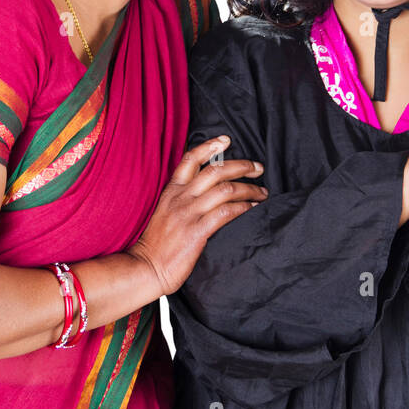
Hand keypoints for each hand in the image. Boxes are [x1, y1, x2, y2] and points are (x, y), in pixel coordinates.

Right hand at [127, 136, 266, 295]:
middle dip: (241, 165)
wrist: (145, 268)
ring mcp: (188, 213)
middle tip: (257, 167)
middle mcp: (180, 198)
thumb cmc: (157, 244)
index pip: (190, 159)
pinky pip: (226, 212)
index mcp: (171, 191)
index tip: (226, 140)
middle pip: (215, 170)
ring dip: (249, 188)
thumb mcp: (165, 212)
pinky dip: (244, 207)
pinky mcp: (197, 231)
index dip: (209, 146)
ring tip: (262, 192)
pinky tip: (253, 208)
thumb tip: (206, 189)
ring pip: (225, 189)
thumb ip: (182, 198)